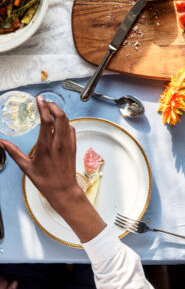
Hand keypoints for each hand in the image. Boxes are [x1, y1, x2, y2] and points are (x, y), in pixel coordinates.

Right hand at [0, 97, 83, 214]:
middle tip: (45, 102)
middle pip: (60, 117)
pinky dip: (65, 122)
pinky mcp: (73, 146)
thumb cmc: (45, 180)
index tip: (39, 99)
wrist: (63, 189)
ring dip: (59, 112)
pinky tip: (59, 123)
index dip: (43, 108)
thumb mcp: (26, 166)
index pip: (47, 122)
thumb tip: (2, 142)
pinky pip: (71, 129)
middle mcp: (59, 144)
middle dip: (53, 106)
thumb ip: (14, 152)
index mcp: (46, 147)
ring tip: (51, 109)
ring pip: (67, 122)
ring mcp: (68, 144)